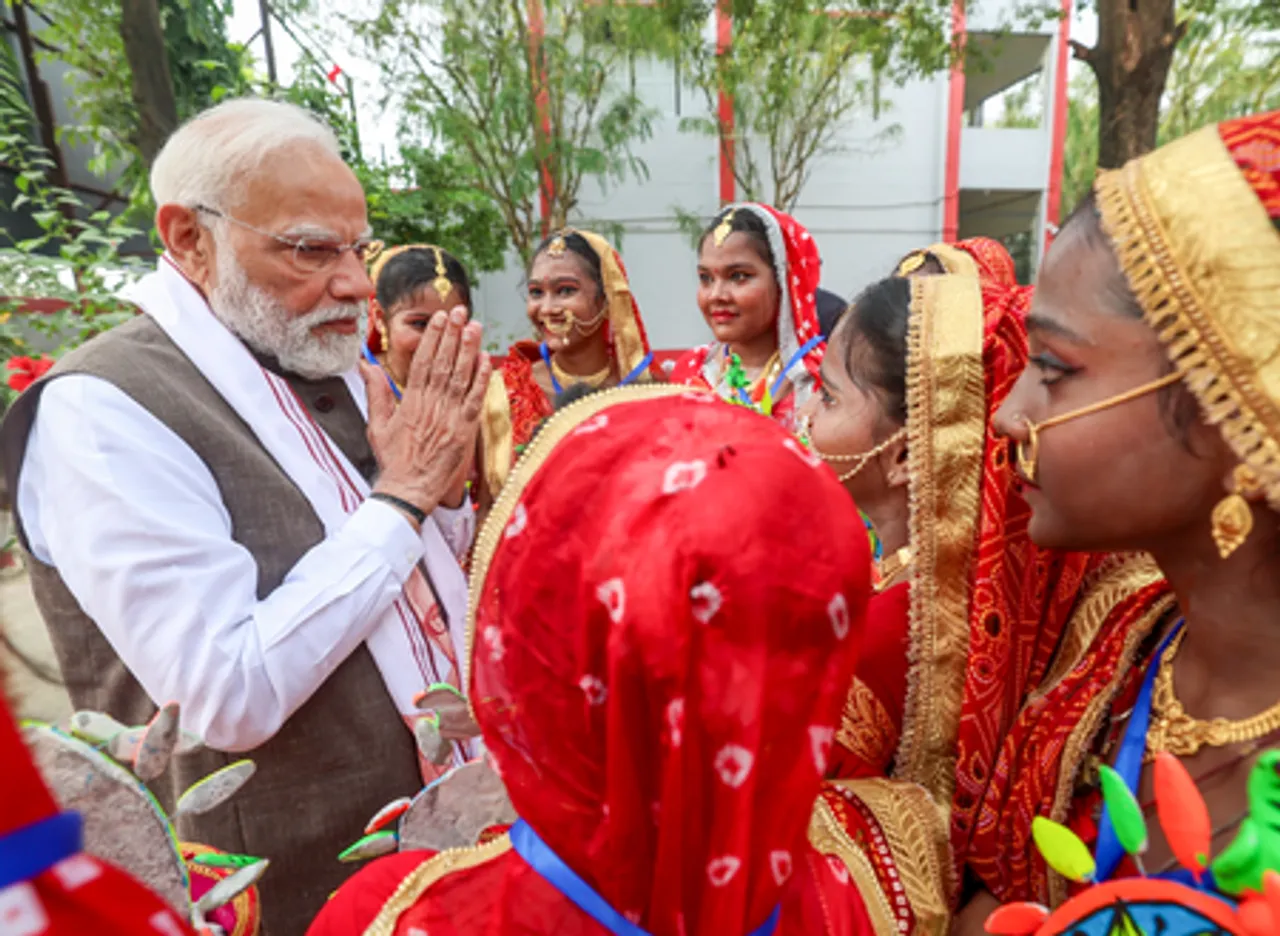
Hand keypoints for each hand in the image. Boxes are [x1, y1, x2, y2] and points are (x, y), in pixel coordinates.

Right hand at [363, 307, 490, 518]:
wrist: (408, 490)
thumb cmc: (394, 460)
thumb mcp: (377, 424)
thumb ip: (376, 392)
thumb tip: (366, 365)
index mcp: (410, 401)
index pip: (422, 361)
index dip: (433, 337)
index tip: (439, 318)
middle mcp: (430, 405)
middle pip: (443, 362)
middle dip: (452, 334)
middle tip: (459, 311)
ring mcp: (449, 417)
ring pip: (460, 376)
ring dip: (468, 349)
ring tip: (474, 326)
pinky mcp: (464, 430)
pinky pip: (474, 399)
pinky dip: (481, 379)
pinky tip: (486, 360)